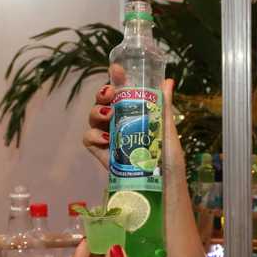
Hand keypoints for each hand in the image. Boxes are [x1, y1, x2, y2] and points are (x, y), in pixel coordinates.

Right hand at [83, 66, 188, 183]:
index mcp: (135, 114)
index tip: (117, 69)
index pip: (122, 91)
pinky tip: (106, 138)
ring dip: (97, 111)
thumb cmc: (168, 161)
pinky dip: (93, 135)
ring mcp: (109, 138)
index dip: (116, 78)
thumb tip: (167, 81)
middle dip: (102, 93)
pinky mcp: (101, 154)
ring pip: (93, 117)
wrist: (162, 187)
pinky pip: (88, 139)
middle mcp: (119, 123)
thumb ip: (164, 107)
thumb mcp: (167, 131)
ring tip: (109, 115)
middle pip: (103, 101)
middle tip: (110, 93)